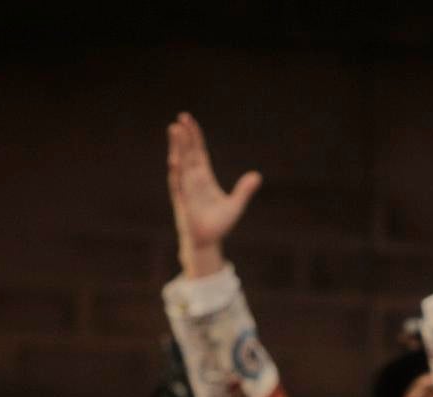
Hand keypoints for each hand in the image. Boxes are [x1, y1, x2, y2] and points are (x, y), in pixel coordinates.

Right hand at [167, 112, 261, 277]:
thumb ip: (244, 191)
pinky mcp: (183, 202)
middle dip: (184, 136)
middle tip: (181, 118)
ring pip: (181, 164)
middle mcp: (192, 181)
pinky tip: (175, 160)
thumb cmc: (218, 225)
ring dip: (178, 148)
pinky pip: (178, 185)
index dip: (195, 137)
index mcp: (204, 178)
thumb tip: (257, 176)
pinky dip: (177, 173)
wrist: (206, 243)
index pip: (198, 153)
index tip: (189, 121)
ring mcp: (186, 190)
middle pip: (188, 153)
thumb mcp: (235, 206)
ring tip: (174, 130)